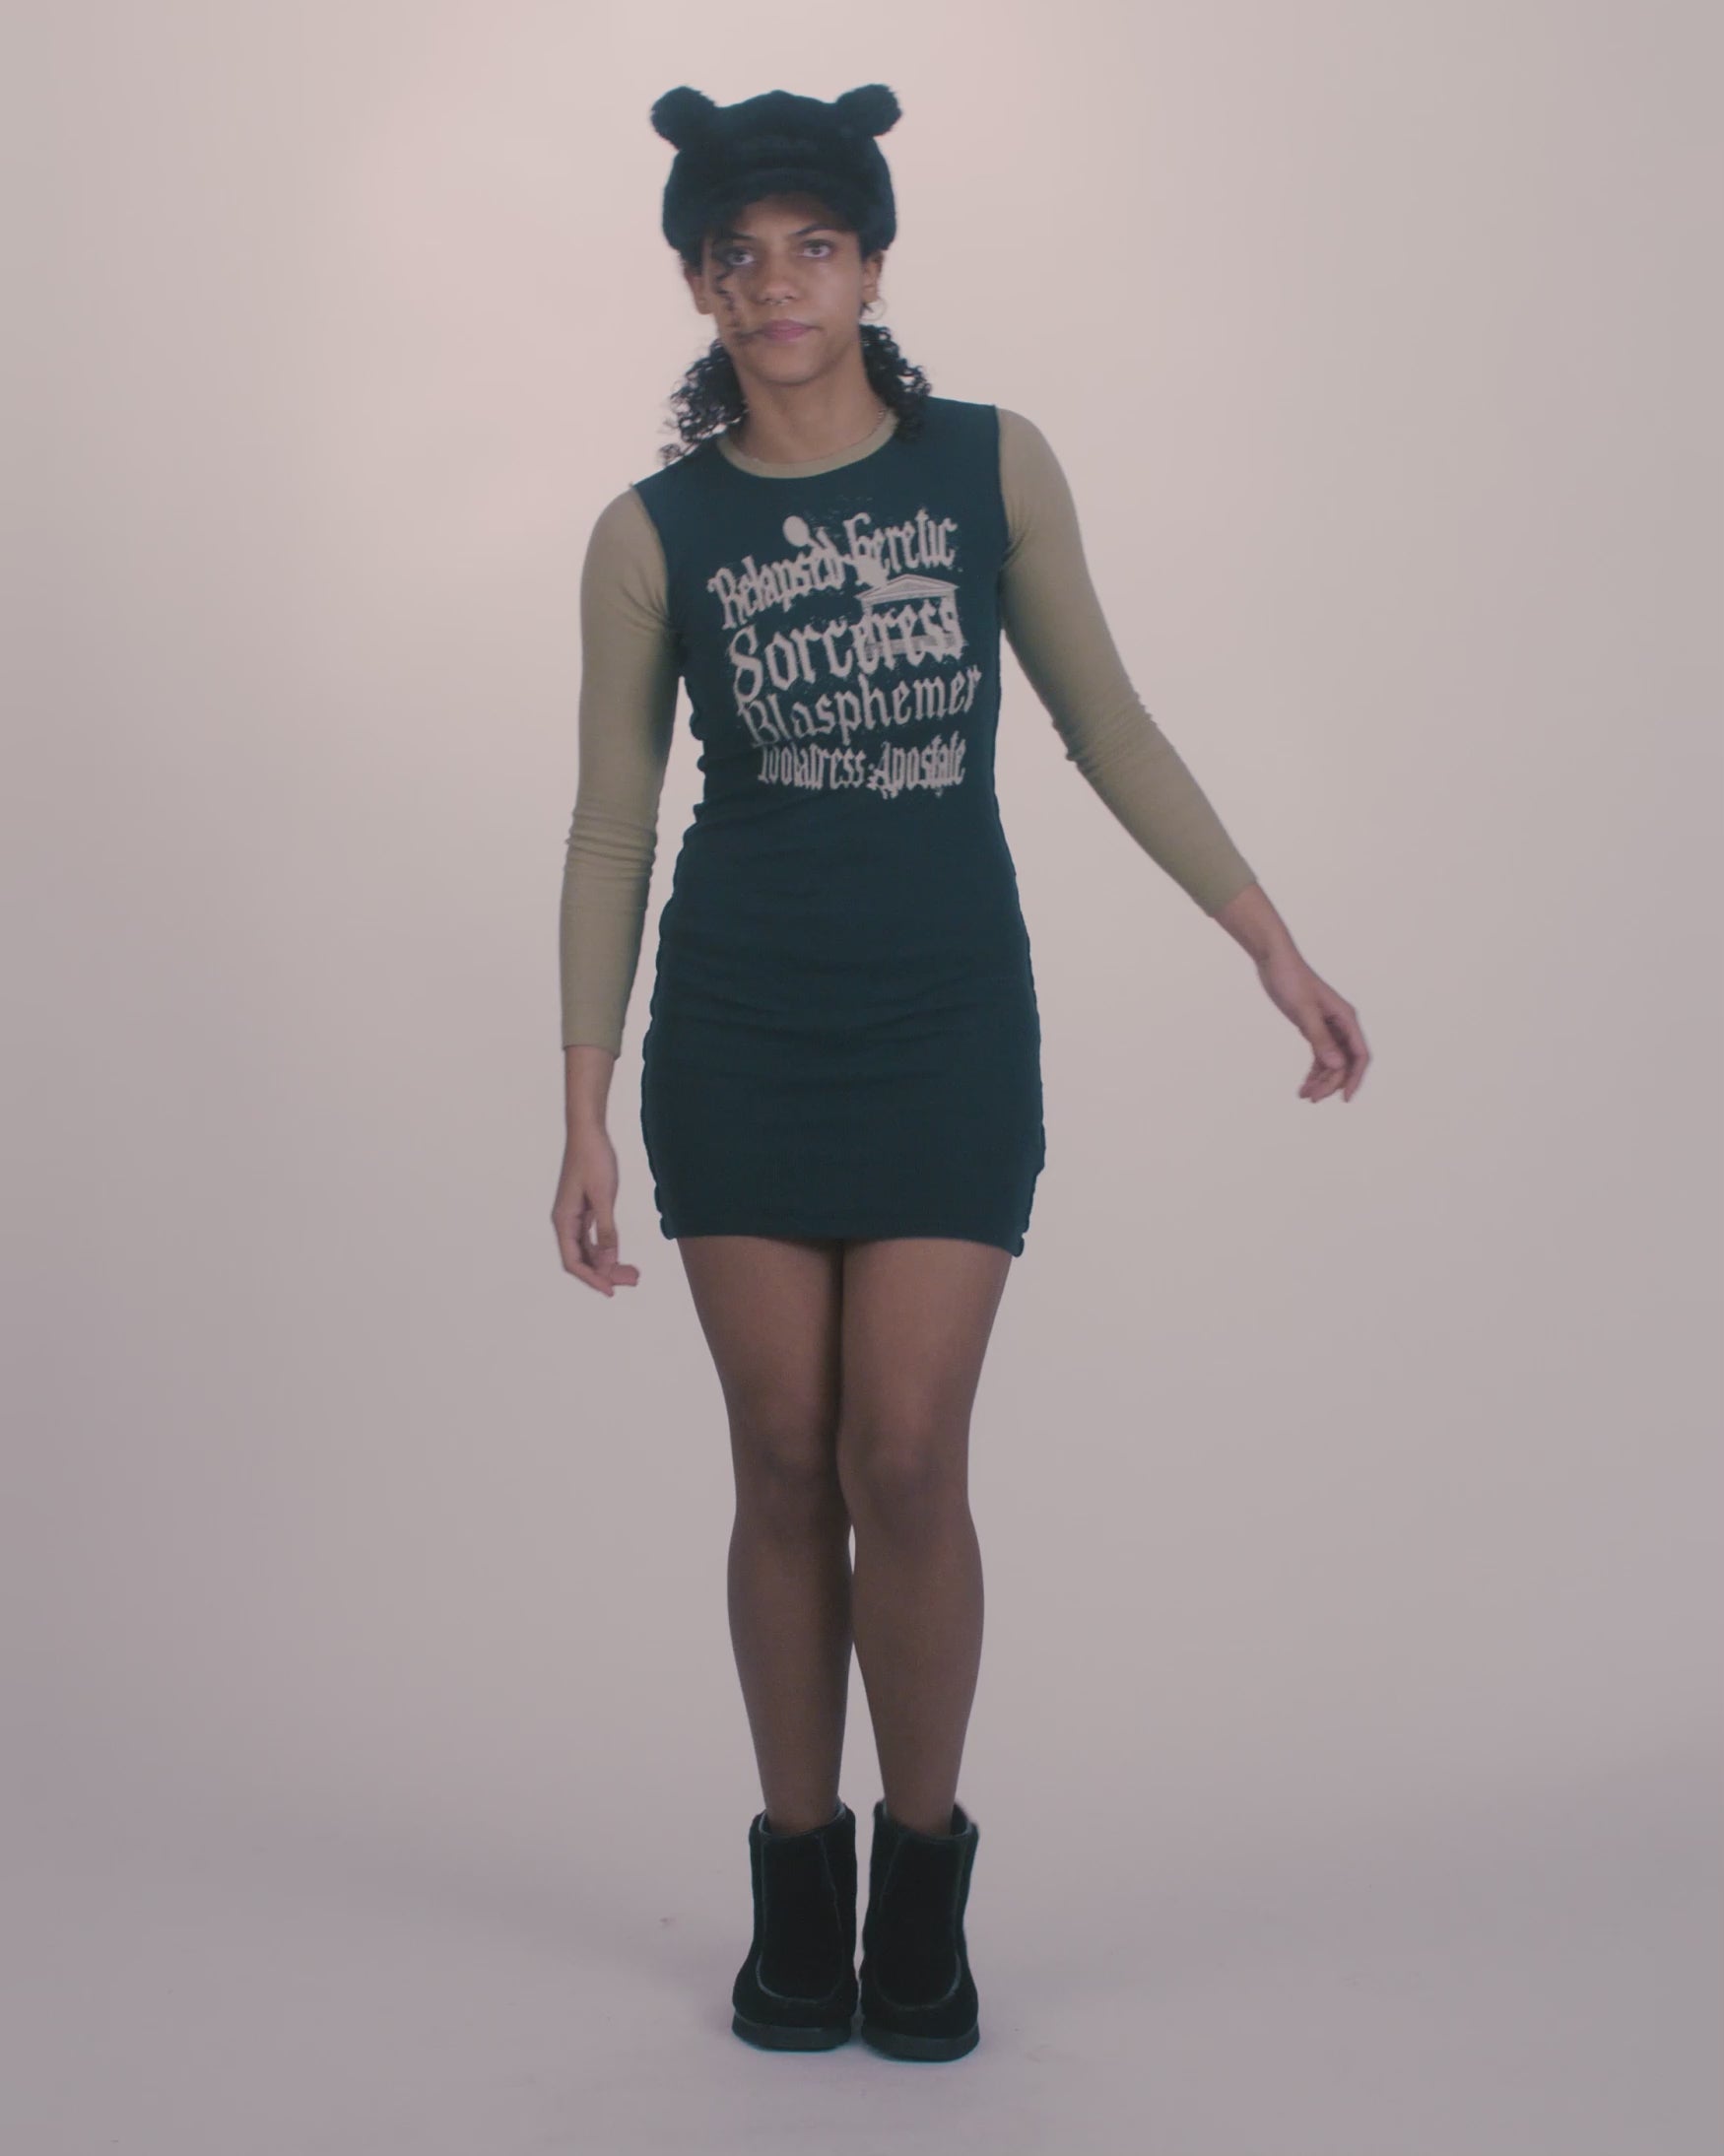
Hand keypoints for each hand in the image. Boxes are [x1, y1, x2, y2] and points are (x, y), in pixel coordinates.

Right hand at [552, 1127, 640, 1294]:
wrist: (589, 1132)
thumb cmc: (593, 1159)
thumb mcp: (603, 1197)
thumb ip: (605, 1229)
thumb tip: (608, 1260)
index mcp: (563, 1220)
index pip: (573, 1261)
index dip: (592, 1278)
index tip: (611, 1290)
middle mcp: (565, 1221)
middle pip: (582, 1259)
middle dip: (605, 1273)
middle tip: (633, 1281)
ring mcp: (574, 1216)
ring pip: (589, 1250)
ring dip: (608, 1263)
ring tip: (633, 1273)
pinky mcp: (584, 1209)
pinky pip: (593, 1237)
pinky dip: (607, 1248)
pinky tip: (620, 1254)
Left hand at [1255, 945, 1369, 1102]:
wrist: (1274, 961)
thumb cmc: (1290, 980)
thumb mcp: (1303, 1010)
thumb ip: (1320, 1038)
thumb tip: (1337, 1066)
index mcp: (1346, 1018)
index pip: (1359, 1055)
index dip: (1355, 1078)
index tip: (1345, 1098)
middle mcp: (1341, 1024)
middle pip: (1344, 1062)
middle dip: (1331, 1083)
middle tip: (1312, 1098)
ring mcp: (1328, 1027)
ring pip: (1331, 1062)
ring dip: (1321, 1080)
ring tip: (1304, 1096)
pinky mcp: (1314, 1028)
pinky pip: (1319, 1055)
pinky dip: (1313, 1071)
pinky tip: (1304, 1084)